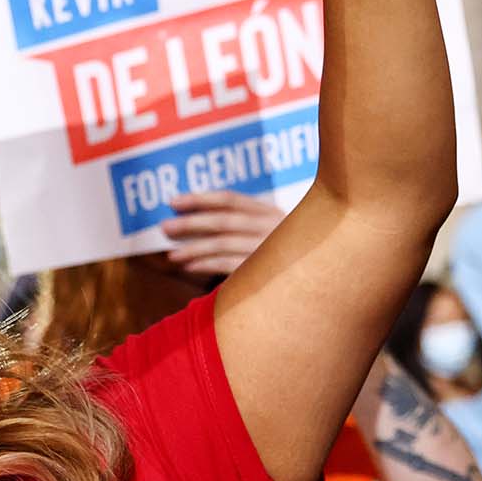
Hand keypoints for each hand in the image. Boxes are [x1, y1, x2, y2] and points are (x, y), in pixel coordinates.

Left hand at [161, 190, 287, 277]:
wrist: (316, 281)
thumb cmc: (288, 255)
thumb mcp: (272, 232)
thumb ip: (246, 224)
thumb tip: (199, 221)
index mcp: (270, 212)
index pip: (230, 199)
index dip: (200, 199)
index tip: (174, 202)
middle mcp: (271, 227)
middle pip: (223, 220)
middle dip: (191, 223)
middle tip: (165, 227)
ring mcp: (269, 249)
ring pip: (223, 244)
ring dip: (193, 248)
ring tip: (172, 255)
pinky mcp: (265, 272)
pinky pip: (229, 266)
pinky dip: (206, 265)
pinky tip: (189, 267)